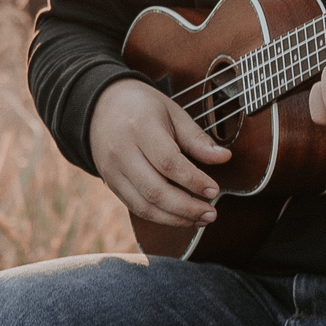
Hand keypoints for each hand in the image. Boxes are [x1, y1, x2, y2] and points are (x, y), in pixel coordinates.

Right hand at [88, 77, 230, 226]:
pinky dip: (160, 217)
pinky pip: (136, 207)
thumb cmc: (142, 107)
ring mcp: (113, 171)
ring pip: (144, 205)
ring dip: (175, 218)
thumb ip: (196, 138)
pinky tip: (180, 217)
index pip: (168, 162)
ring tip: (200, 218)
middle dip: (186, 208)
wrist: (101, 106)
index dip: (193, 180)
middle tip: (211, 213)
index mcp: (140, 128)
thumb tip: (224, 157)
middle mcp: (122, 152)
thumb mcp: (172, 113)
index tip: (214, 189)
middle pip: (155, 190)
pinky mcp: (111, 183)